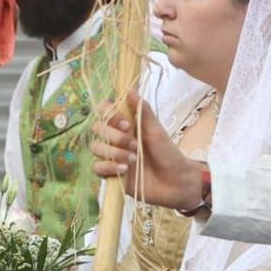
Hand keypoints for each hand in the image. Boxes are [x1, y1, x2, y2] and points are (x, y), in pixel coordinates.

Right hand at [91, 89, 204, 209]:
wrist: (174, 181)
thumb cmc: (167, 153)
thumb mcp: (156, 130)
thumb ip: (143, 111)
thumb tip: (130, 90)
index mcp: (125, 124)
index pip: (104, 111)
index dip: (110, 114)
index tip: (126, 123)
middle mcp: (115, 138)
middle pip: (97, 129)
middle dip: (115, 136)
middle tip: (135, 144)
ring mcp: (111, 156)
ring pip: (96, 148)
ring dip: (114, 152)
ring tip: (134, 159)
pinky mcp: (110, 174)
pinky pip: (97, 168)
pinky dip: (110, 167)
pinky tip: (125, 169)